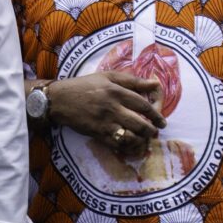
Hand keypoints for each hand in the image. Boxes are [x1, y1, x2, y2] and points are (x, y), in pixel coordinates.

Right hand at [43, 71, 165, 154]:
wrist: (60, 99)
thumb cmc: (85, 86)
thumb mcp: (108, 76)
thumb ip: (133, 81)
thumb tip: (155, 83)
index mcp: (117, 92)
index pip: (143, 105)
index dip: (156, 114)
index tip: (161, 120)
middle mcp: (113, 108)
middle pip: (140, 124)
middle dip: (151, 130)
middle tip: (155, 132)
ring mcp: (105, 123)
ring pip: (130, 136)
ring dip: (141, 140)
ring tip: (145, 139)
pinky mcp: (97, 134)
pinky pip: (116, 144)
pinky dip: (127, 146)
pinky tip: (131, 144)